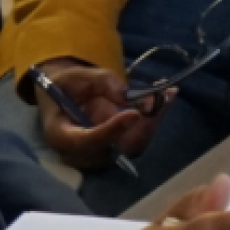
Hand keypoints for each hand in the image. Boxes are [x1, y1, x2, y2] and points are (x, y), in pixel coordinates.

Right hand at [33, 60, 165, 169]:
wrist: (63, 96)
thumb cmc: (65, 86)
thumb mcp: (77, 76)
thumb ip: (101, 83)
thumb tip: (128, 96)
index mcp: (61, 135)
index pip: (86, 142)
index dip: (111, 131)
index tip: (133, 114)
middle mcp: (81, 153)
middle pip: (117, 148)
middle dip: (144, 124)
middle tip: (162, 97)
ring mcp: (101, 154)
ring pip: (133, 145)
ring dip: (154, 120)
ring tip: (168, 94)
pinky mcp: (116, 149)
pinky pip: (138, 139)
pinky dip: (153, 120)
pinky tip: (165, 98)